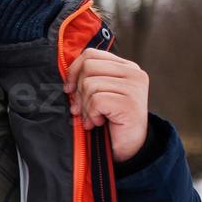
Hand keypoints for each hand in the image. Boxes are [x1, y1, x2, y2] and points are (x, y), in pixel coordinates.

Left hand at [63, 47, 148, 163]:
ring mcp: (134, 87)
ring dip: (86, 106)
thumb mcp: (99, 93)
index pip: (90, 54)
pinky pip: (96, 101)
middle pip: (88, 67)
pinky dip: (92, 114)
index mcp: (126, 67)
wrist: (129, 147)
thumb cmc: (111, 120)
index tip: (69, 89)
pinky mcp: (130, 103)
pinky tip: (99, 122)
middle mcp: (133, 73)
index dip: (73, 71)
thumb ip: (89, 79)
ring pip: (90, 85)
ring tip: (94, 118)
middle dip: (79, 91)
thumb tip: (67, 77)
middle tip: (82, 108)